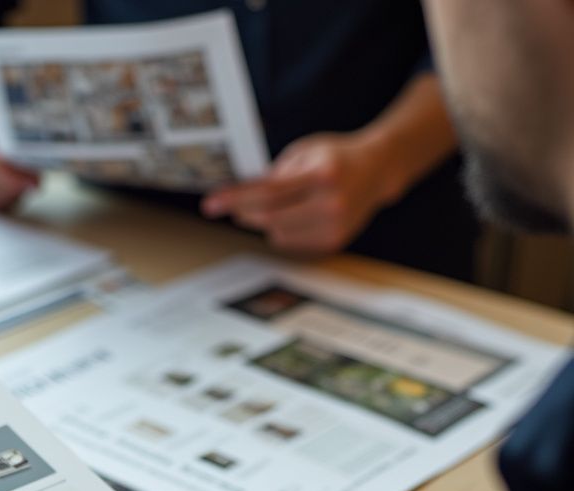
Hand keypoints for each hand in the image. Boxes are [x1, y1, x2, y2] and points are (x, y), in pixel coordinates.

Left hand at [201, 131, 400, 254]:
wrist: (377, 170)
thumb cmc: (334, 157)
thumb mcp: (305, 151)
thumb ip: (275, 173)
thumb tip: (241, 197)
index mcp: (322, 174)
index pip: (269, 191)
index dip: (236, 198)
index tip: (210, 204)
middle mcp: (331, 203)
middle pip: (269, 218)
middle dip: (243, 212)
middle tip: (227, 204)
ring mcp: (334, 226)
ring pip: (277, 234)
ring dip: (267, 220)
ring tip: (286, 202)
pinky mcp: (333, 242)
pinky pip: (290, 242)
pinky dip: (284, 230)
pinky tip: (300, 214)